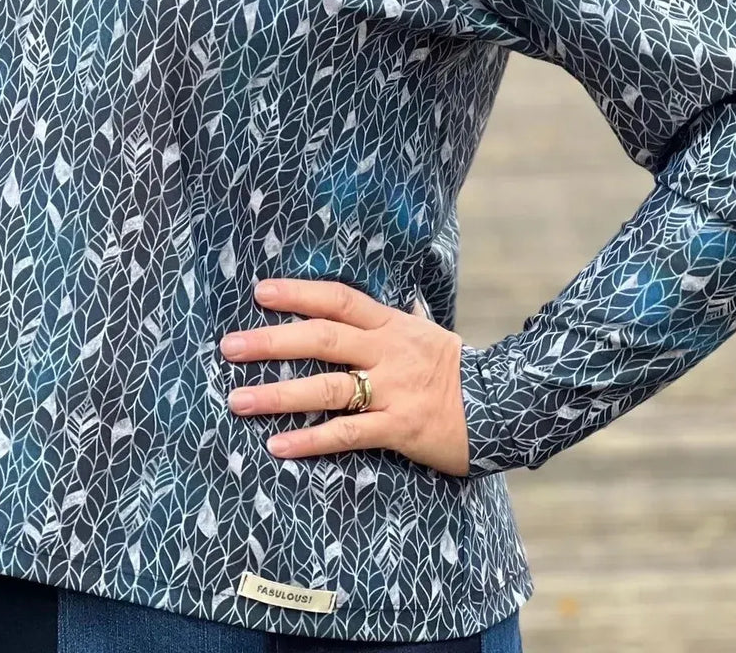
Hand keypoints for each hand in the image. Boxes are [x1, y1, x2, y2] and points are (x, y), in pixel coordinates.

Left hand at [220, 278, 471, 476]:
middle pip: (321, 338)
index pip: (339, 298)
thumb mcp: (425, 333)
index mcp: (392, 323)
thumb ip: (392, 320)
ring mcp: (394, 389)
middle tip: (228, 346)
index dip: (298, 292)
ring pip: (327, 387)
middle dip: (271, 341)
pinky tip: (278, 444)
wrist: (506, 406)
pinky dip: (311, 439)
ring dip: (277, 394)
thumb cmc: (457, 371)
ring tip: (237, 400)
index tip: (259, 291)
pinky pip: (348, 433)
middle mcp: (388, 351)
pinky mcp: (400, 428)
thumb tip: (367, 303)